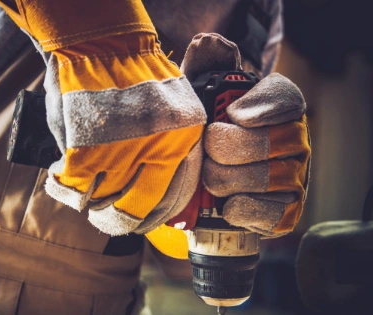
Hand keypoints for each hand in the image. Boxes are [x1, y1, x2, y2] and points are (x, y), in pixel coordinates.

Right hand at [0, 0, 206, 234]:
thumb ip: (168, 150)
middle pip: (137, 209)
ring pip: (104, 202)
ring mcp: (119, 152)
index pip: (174, 199)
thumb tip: (153, 188)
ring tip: (86, 200)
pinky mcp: (86, 150)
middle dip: (120, 222)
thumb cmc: (135, 75)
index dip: (155, 218)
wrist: (102, 42)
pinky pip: (74, 187)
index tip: (141, 221)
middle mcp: (155, 150)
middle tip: (109, 219)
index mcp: (182, 141)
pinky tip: (62, 181)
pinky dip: (65, 189)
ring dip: (92, 206)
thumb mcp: (171, 111)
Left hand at [188, 34, 310, 236]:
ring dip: (225, 179)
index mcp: (278, 107)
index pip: (286, 98)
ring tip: (209, 176)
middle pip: (267, 142)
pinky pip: (269, 211)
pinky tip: (226, 202)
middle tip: (206, 151)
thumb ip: (202, 68)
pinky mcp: (286, 210)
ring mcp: (294, 176)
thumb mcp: (197, 98)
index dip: (262, 106)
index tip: (232, 114)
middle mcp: (294, 140)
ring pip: (265, 177)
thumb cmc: (202, 132)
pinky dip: (241, 208)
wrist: (200, 182)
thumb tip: (208, 45)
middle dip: (224, 149)